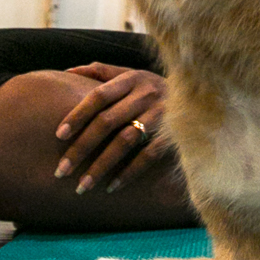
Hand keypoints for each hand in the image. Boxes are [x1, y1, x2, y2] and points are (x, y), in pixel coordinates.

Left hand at [53, 63, 171, 195]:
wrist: (200, 94)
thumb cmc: (153, 87)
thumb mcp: (131, 74)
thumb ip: (100, 72)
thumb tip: (66, 72)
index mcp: (132, 79)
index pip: (99, 95)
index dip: (77, 114)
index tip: (59, 135)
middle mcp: (145, 94)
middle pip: (107, 121)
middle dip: (81, 147)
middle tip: (61, 171)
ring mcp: (161, 114)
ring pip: (124, 141)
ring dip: (101, 165)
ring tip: (83, 186)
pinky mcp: (173, 134)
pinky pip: (148, 155)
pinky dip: (129, 172)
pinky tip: (112, 187)